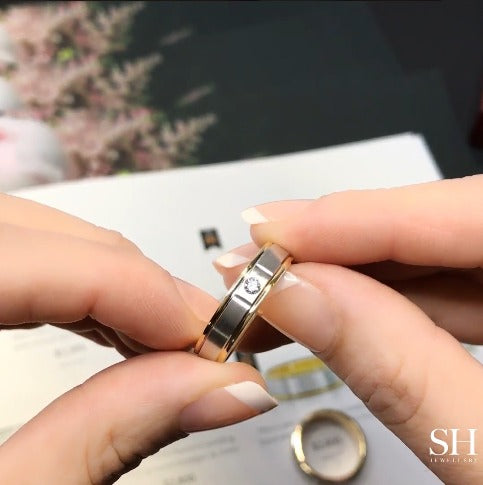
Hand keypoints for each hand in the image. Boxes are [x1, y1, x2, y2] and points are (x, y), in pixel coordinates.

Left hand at [0, 193, 275, 483]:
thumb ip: (104, 439)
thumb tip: (226, 390)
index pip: (19, 258)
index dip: (127, 287)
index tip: (200, 337)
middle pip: (31, 230)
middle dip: (130, 277)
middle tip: (193, 338)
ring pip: (35, 237)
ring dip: (113, 280)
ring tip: (165, 336)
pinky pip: (25, 262)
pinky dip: (83, 289)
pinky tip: (118, 323)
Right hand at [214, 175, 482, 484]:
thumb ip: (397, 372)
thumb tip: (298, 298)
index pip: (472, 214)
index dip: (360, 219)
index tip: (274, 235)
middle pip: (450, 229)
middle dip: (341, 245)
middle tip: (264, 263)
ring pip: (445, 259)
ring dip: (353, 276)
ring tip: (283, 292)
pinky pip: (457, 295)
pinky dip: (388, 304)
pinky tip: (337, 311)